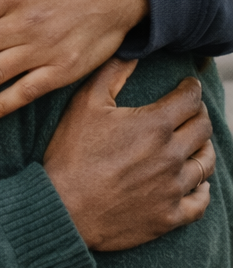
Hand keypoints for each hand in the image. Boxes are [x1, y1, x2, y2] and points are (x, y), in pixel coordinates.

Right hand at [43, 59, 213, 250]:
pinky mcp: (169, 216)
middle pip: (203, 128)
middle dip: (198, 114)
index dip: (191, 88)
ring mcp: (173, 187)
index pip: (191, 98)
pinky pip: (201, 201)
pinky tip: (196, 183)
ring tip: (195, 144)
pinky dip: (202, 189)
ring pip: (206, 163)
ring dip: (203, 148)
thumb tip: (131, 51)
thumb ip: (112, 73)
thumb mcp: (84, 106)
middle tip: (190, 112)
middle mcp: (171, 155)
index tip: (188, 86)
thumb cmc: (70, 155)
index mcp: (154, 125)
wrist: (62, 209)